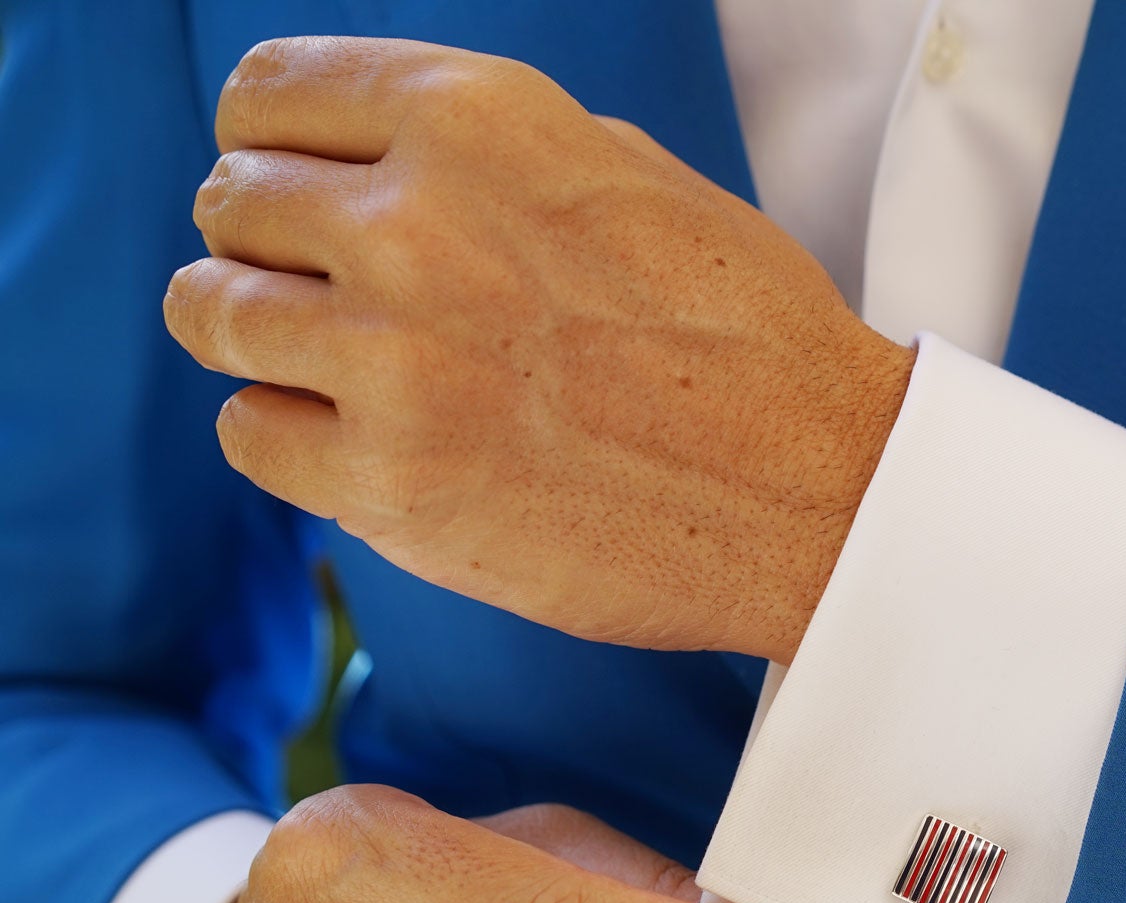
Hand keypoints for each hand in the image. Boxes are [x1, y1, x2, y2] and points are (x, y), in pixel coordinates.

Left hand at [162, 37, 914, 663]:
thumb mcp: (632, 177)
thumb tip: (379, 163)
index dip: (272, 145)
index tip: (295, 193)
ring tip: (348, 372)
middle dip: (271, 246)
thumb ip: (492, 156)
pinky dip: (291, 437)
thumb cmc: (749, 338)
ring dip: (264, 340)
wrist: (822, 492)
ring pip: (211, 312)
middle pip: (232, 202)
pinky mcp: (389, 481)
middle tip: (341, 298)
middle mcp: (417, 221)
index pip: (270, 95)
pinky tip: (368, 443)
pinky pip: (249, 431)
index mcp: (480, 122)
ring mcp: (394, 355)